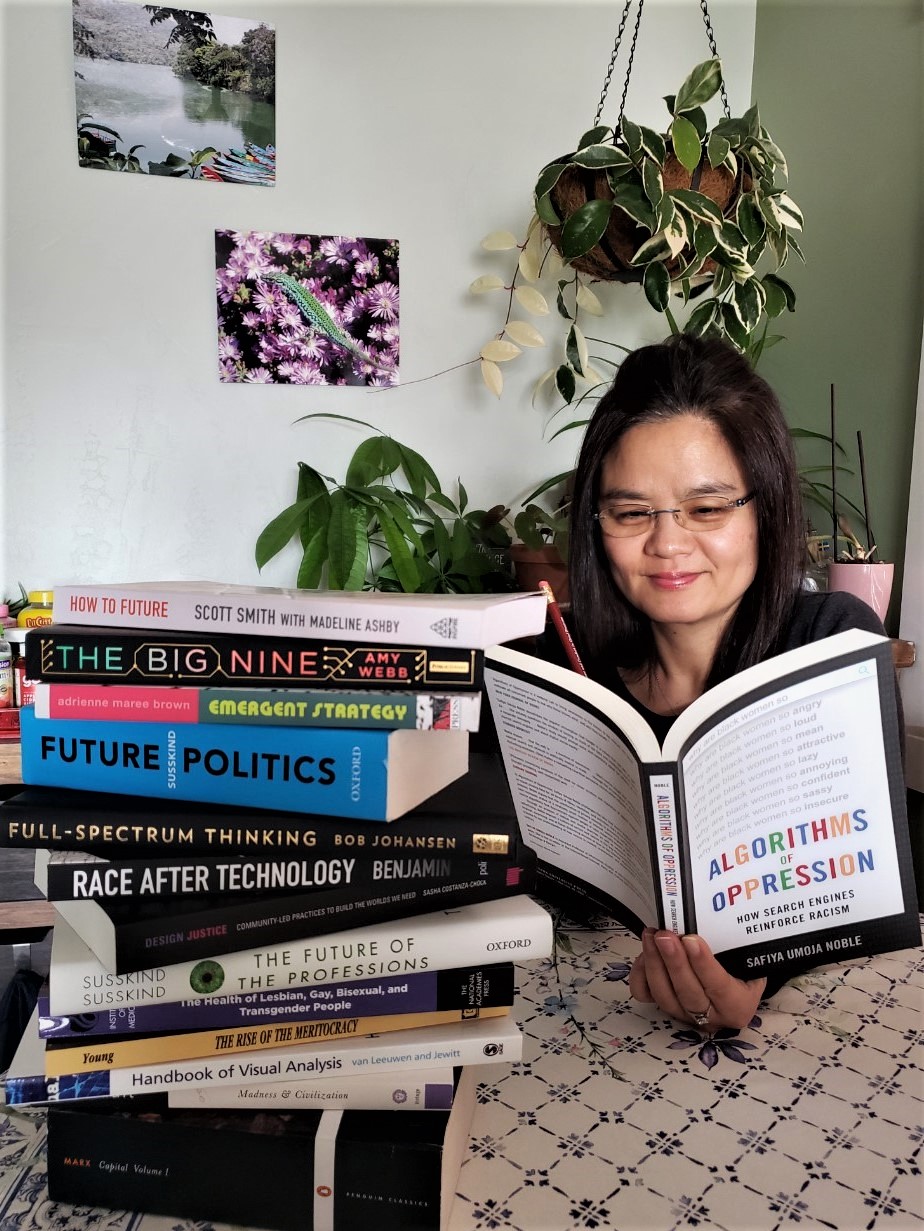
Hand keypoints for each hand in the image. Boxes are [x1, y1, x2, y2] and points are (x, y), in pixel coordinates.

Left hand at [629, 928, 766, 1030]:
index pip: (719, 987)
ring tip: (651, 936)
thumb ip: (735, 943)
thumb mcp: (748, 954)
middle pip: (689, 993)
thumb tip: (717, 918)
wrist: (736, 974)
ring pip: (664, 995)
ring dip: (654, 963)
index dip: (703, 964)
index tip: (691, 940)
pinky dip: (640, 974)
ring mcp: (686, 1013)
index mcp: (739, 1005)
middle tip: (665, 936)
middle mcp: (712, 1015)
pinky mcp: (666, 1005)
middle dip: (674, 962)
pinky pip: (646, 995)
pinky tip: (644, 953)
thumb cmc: (742, 963)